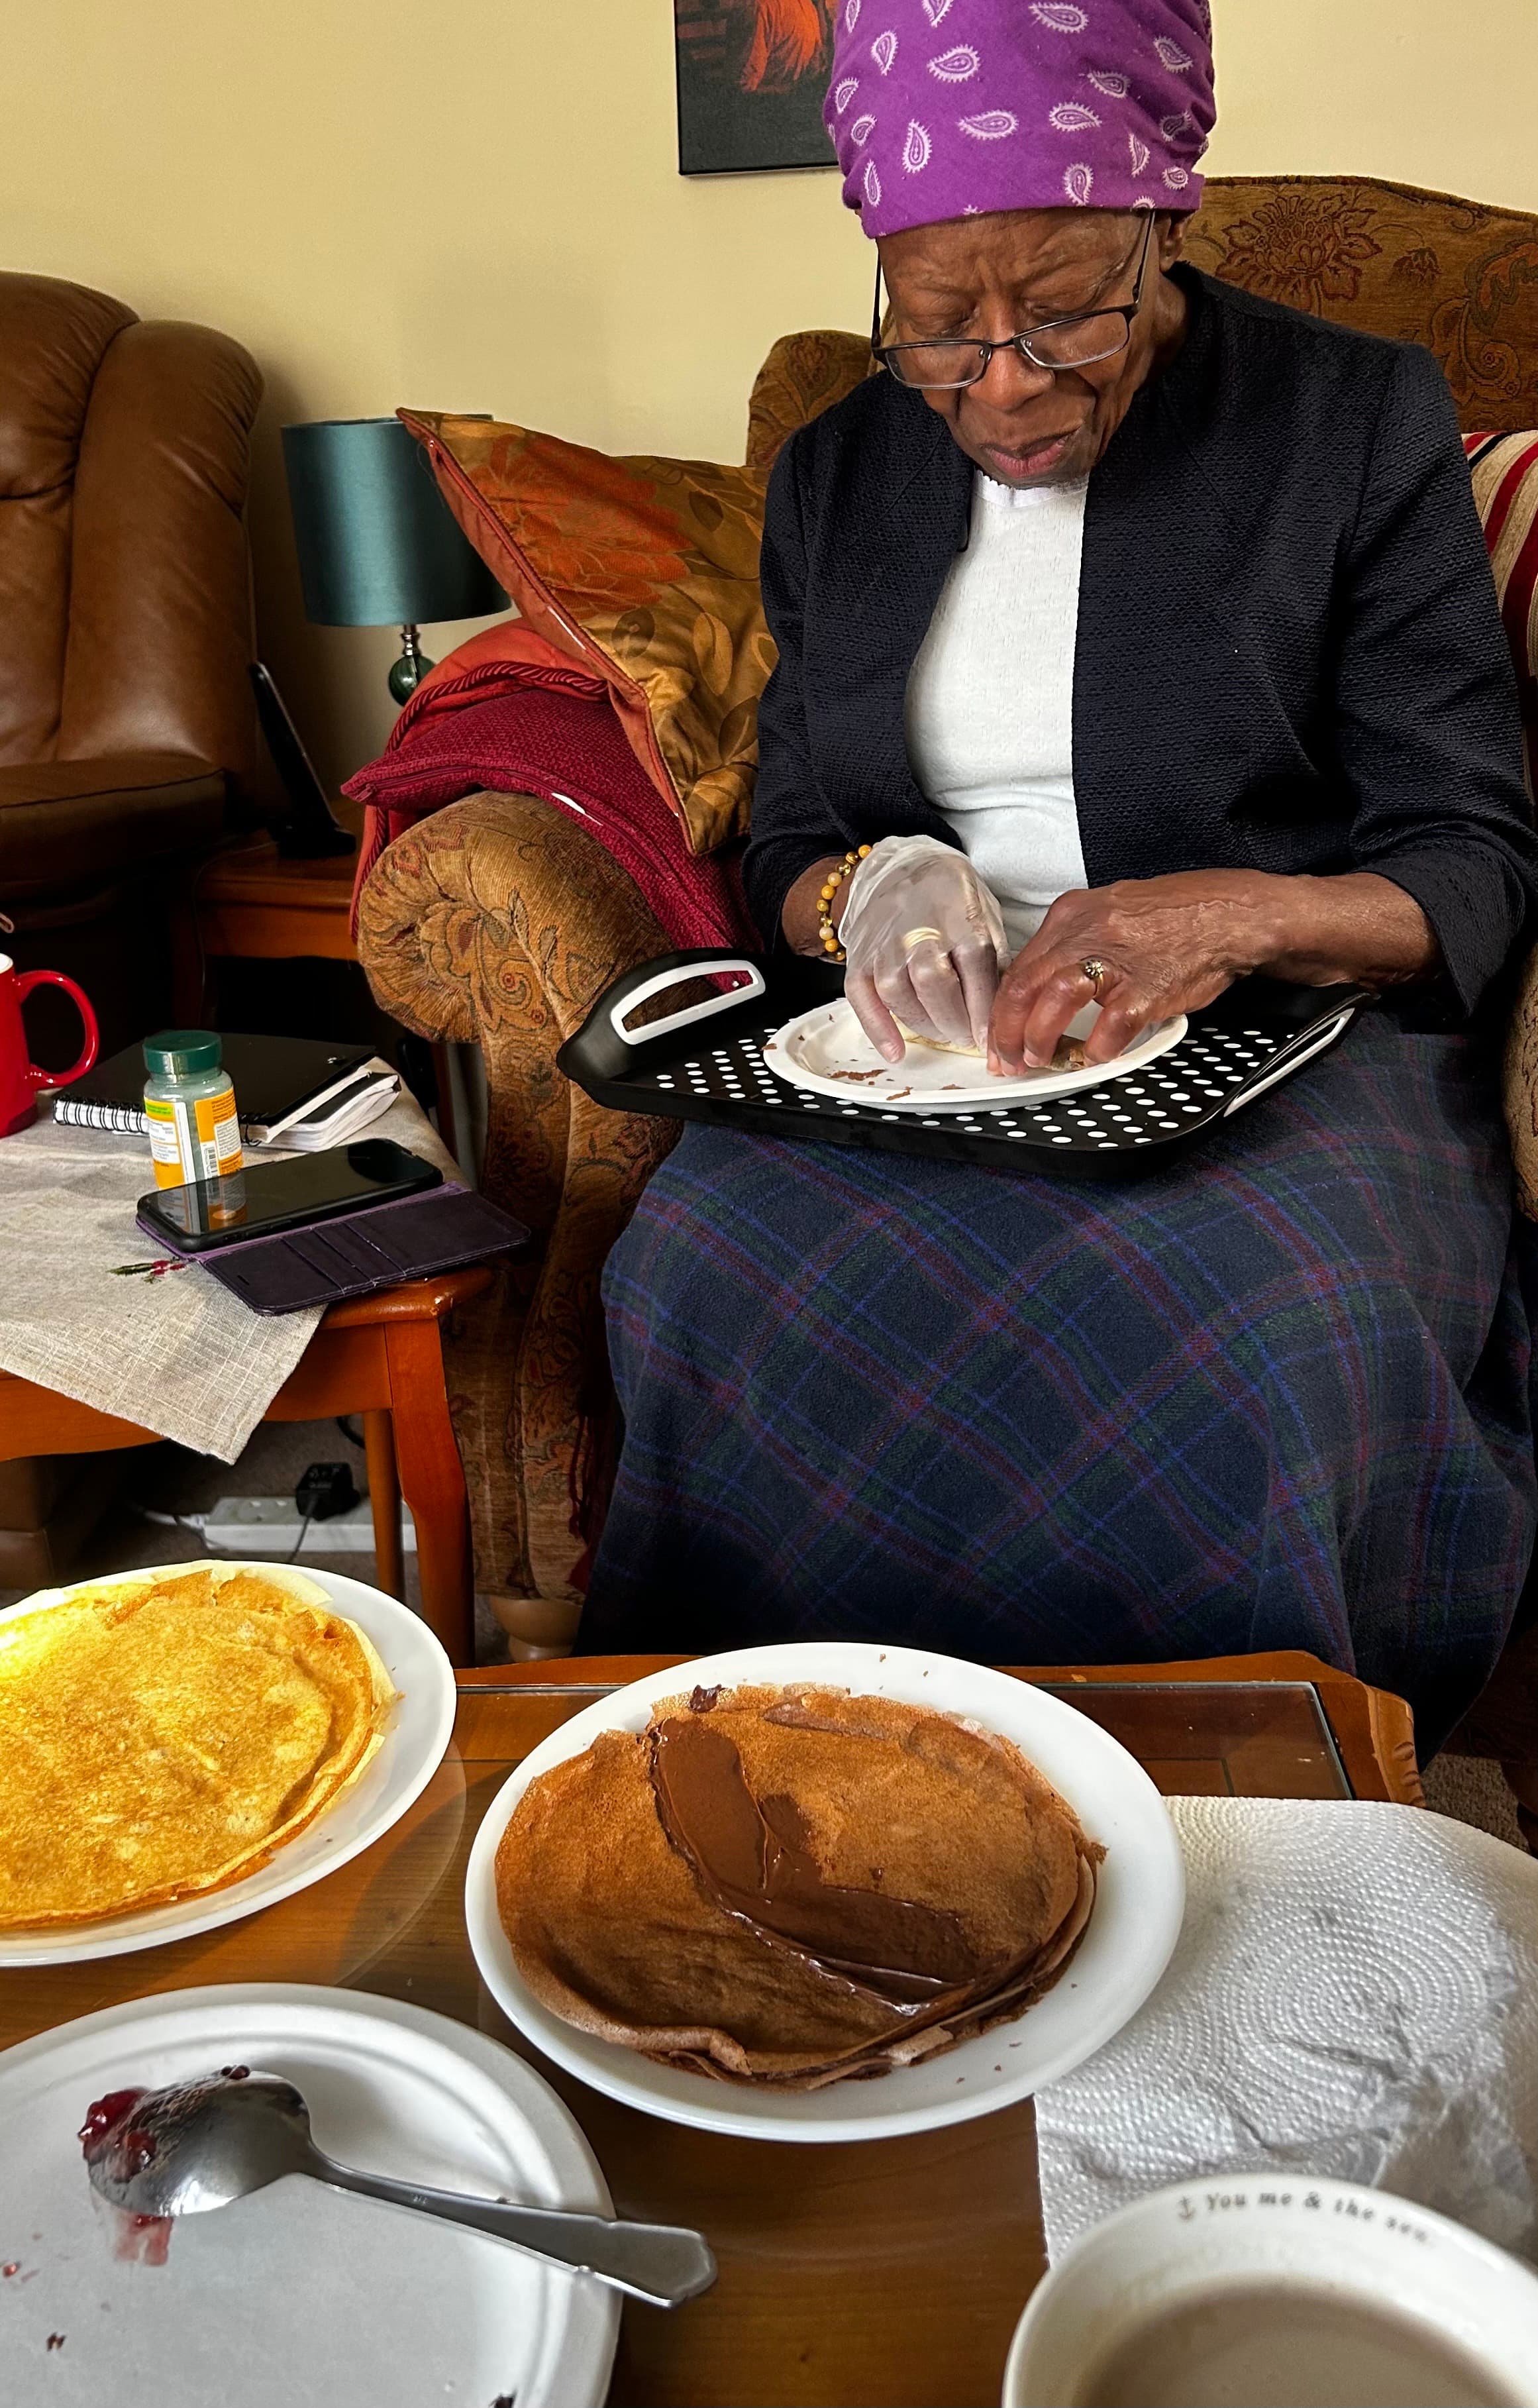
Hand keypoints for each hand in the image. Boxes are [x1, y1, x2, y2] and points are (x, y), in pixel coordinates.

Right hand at [840, 836, 1007, 1061]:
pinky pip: (862, 997)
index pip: (975, 972)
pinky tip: (896, 1051)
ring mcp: (885, 944)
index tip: (990, 1040)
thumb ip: (994, 961)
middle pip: (935, 986)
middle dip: (954, 1023)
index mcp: (959, 919)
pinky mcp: (860, 956)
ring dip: (924, 1025)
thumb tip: (1003, 1011)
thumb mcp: (985, 917)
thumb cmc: (950, 899)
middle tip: (965, 1036)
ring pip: (899, 995)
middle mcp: (919, 931)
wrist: (902, 868)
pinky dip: (878, 1029)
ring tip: (941, 1032)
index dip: (982, 1013)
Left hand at [988, 869, 1438, 1073]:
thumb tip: (1043, 982)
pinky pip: (1108, 1027)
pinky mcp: (1147, 988)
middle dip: (1006, 1031)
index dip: (1001, 1006)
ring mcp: (1116, 960)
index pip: (1019, 965)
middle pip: (1024, 986)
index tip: (995, 1032)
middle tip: (1005, 1059)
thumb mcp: (1113, 911)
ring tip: (1038, 1060)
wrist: (1234, 914)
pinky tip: (1093, 1058)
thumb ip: (1075, 942)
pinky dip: (1095, 1048)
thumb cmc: (1178, 916)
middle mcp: (1087, 932)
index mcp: (1073, 914)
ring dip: (1040, 1039)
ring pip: (1053, 1002)